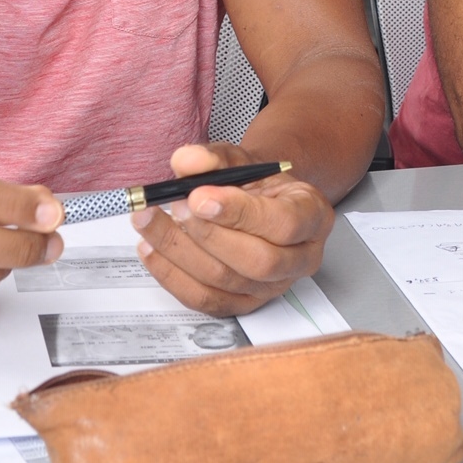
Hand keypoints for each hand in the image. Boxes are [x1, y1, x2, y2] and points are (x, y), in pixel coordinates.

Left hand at [132, 143, 332, 315]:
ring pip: (226, 281)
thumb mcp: (239, 160)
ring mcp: (273, 287)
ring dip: (179, 251)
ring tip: (150, 220)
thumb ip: (213, 158)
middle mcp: (300, 258)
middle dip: (207, 235)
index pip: (283, 223)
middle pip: (258, 261)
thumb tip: (186, 161)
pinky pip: (205, 300)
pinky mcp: (244, 304)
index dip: (239, 212)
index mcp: (312, 216)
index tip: (198, 195)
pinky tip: (151, 248)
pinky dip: (171, 275)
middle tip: (174, 207)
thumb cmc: (254, 184)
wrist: (256, 202)